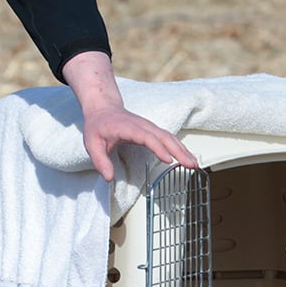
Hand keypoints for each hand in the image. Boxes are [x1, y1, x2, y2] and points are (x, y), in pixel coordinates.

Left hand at [62, 51, 197, 180]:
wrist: (103, 108)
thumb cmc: (97, 126)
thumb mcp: (91, 144)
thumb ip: (100, 161)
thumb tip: (108, 178)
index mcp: (128, 128)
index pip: (146, 137)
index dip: (158, 148)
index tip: (168, 160)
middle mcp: (142, 125)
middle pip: (164, 137)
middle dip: (179, 151)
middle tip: (191, 165)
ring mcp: (150, 127)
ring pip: (170, 137)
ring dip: (183, 150)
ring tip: (194, 164)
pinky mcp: (153, 130)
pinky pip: (169, 138)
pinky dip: (180, 148)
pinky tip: (187, 157)